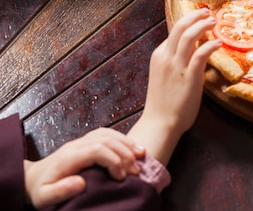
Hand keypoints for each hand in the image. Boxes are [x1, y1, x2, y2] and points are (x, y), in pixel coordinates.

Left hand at [24, 128, 144, 208]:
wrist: (33, 177)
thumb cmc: (41, 189)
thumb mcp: (44, 197)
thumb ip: (60, 191)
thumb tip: (80, 183)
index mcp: (69, 157)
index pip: (97, 149)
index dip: (114, 160)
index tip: (121, 177)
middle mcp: (77, 145)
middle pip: (107, 140)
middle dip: (125, 153)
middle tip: (136, 171)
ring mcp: (82, 141)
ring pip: (109, 134)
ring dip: (127, 143)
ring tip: (142, 156)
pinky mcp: (88, 141)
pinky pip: (108, 134)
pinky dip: (123, 139)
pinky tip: (134, 148)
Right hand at [127, 8, 221, 164]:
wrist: (161, 122)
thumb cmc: (165, 102)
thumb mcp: (166, 75)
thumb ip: (177, 61)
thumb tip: (194, 51)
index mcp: (160, 55)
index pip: (174, 32)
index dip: (188, 22)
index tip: (200, 18)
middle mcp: (166, 57)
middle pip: (179, 27)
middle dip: (195, 16)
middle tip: (207, 12)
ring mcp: (176, 66)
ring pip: (188, 36)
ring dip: (202, 25)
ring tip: (214, 21)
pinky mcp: (189, 77)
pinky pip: (200, 54)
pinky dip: (209, 45)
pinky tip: (218, 42)